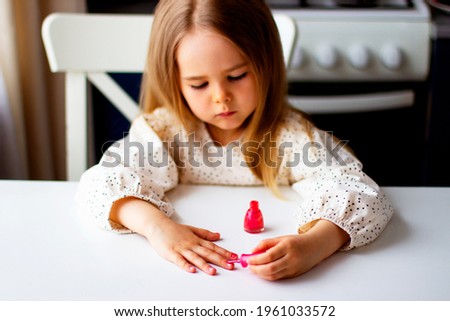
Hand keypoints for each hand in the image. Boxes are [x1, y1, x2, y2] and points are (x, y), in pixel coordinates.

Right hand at [110, 197, 236, 275]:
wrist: (158, 225)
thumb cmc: (174, 229)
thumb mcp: (192, 229)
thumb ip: (205, 234)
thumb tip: (218, 235)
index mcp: (197, 240)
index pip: (213, 247)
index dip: (224, 252)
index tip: (234, 257)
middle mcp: (191, 244)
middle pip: (207, 253)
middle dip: (220, 260)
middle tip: (230, 266)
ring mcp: (181, 249)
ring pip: (195, 258)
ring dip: (204, 265)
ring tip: (213, 271)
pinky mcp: (171, 253)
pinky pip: (179, 260)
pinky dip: (185, 265)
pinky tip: (192, 270)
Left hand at [247, 220, 349, 280]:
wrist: (315, 246)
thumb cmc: (297, 241)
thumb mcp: (281, 238)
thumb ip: (266, 244)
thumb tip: (253, 251)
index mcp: (287, 246)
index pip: (268, 256)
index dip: (256, 259)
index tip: (248, 259)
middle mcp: (291, 258)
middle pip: (270, 268)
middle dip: (257, 269)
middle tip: (250, 266)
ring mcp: (293, 267)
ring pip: (274, 275)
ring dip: (261, 274)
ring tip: (254, 269)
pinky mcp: (294, 274)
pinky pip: (279, 277)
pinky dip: (269, 276)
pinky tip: (263, 272)